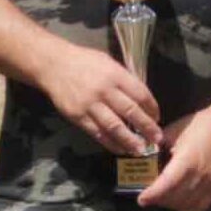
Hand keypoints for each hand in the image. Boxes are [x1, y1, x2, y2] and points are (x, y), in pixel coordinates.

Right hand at [41, 42, 160, 156]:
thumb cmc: (83, 61)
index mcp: (115, 75)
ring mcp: (90, 105)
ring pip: (115, 127)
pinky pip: (98, 134)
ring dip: (130, 141)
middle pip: (131, 112)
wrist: (53, 65)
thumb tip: (141, 98)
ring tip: (141, 150)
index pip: (141, 94)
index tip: (157, 118)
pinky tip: (120, 149)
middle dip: (147, 128)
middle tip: (157, 139)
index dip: (152, 108)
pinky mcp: (78, 117)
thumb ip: (124, 79)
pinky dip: (111, 144)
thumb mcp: (107, 62)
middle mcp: (104, 90)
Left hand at [137, 107, 210, 210]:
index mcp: (187, 161)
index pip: (166, 185)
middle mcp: (199, 177)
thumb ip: (158, 147)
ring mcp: (210, 185)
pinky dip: (186, 207)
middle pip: (174, 198)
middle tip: (148, 196)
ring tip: (162, 198)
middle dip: (158, 200)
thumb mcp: (173, 132)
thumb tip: (144, 156)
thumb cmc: (199, 126)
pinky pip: (199, 206)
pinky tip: (179, 201)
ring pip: (186, 205)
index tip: (141, 199)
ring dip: (171, 204)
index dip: (152, 195)